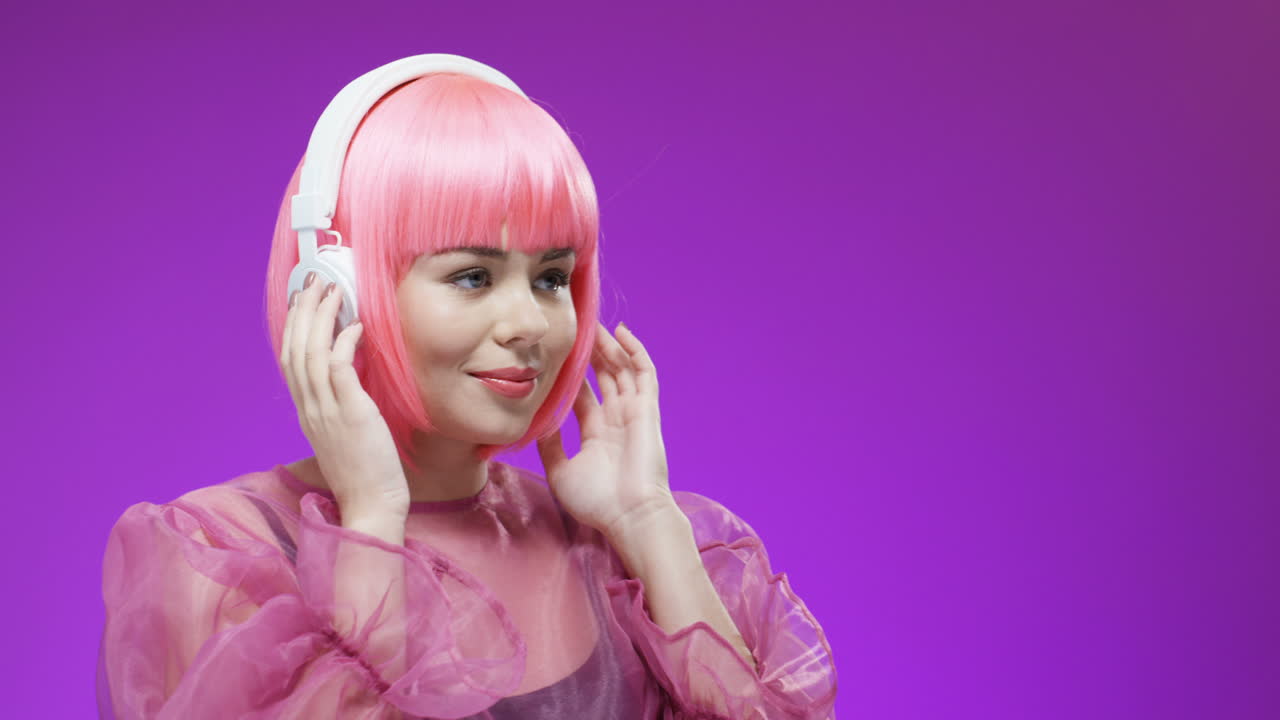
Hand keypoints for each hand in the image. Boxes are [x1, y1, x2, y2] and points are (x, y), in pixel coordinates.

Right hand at [281, 272, 410, 517]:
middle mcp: (310, 409)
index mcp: (307, 413)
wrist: (370, 506)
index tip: (302, 300)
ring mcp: (327, 412)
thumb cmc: (365, 473)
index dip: (294, 327)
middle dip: (302, 311)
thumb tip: (348, 376)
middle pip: (295, 350)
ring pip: (312, 354)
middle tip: (313, 282)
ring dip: (320, 318)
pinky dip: (343, 344)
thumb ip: (339, 405)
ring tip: (333, 291)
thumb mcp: (344, 433)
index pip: (290, 361)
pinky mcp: (351, 414)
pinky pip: (339, 370)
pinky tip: (355, 326)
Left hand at [537, 321, 675, 538]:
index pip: (582, 395)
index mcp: (597, 433)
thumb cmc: (598, 501)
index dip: (570, 375)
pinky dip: (634, 350)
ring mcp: (633, 412)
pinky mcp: (647, 409)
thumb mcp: (561, 471)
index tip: (553, 356)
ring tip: (592, 322)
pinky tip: (620, 332)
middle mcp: (616, 419)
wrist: (630, 515)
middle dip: (589, 353)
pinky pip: (644, 373)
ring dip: (608, 345)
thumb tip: (534, 422)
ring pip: (620, 368)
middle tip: (573, 329)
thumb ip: (549, 446)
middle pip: (602, 377)